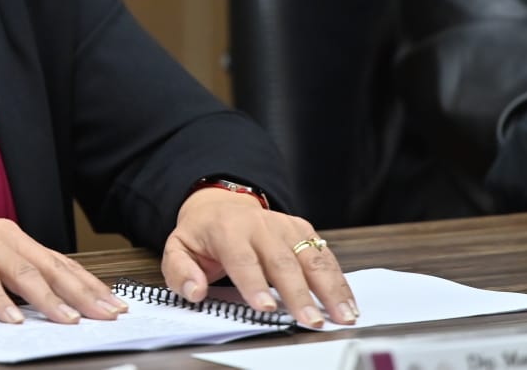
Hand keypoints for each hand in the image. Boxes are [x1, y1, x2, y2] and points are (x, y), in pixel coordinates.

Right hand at [0, 206, 128, 323]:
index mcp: (18, 240)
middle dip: (83, 293)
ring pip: (23, 273)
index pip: (62, 263)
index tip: (115, 303)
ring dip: (49, 299)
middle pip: (52, 268)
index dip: (90, 284)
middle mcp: (6, 238)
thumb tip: (53, 307)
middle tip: (106, 314)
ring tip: (69, 320)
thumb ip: (18, 281)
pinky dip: (0, 300)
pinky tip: (13, 319)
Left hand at [161, 188, 357, 327]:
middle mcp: (260, 225)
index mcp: (227, 230)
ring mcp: (285, 225)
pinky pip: (325, 256)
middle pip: (282, 261)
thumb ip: (180, 272)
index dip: (255, 285)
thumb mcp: (178, 249)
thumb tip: (195, 291)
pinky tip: (348, 303)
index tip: (267, 308)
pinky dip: (339, 281)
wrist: (220, 205)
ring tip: (342, 316)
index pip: (243, 259)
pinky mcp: (303, 229)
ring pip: (311, 257)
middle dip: (298, 293)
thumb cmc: (202, 236)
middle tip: (310, 321)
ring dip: (329, 288)